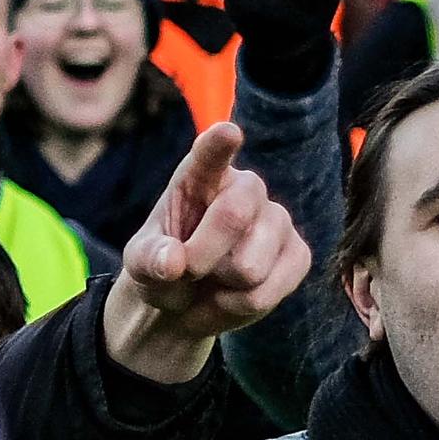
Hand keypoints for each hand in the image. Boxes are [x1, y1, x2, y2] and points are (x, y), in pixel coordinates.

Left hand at [103, 119, 310, 386]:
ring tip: (213, 281)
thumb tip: (173, 262)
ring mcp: (277, 219)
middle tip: (185, 271)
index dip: (219, 144)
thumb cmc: (162, 268)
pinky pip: (268, 292)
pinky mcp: (298, 254)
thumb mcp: (141, 263)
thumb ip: (149, 259)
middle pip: (234, 214)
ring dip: (221, 287)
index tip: (227, 134)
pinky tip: (233, 295)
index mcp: (199, 176)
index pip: (210, 154)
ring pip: (250, 266)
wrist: (188, 302)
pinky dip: (241, 305)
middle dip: (201, 256)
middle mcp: (245, 188)